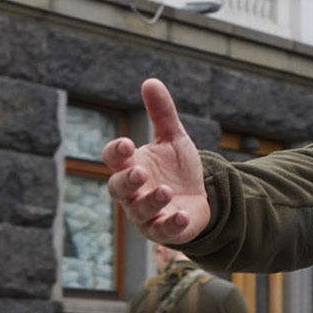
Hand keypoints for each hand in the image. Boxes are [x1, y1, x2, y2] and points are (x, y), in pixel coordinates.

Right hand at [103, 79, 212, 245]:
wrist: (199, 197)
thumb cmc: (177, 169)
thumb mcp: (173, 139)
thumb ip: (162, 114)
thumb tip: (150, 81)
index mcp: (131, 165)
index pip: (113, 159)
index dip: (116, 152)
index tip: (126, 144)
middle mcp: (133, 191)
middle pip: (118, 188)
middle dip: (127, 180)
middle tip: (140, 172)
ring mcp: (146, 213)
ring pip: (139, 211)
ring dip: (150, 201)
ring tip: (165, 190)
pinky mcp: (163, 230)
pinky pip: (163, 231)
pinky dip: (171, 224)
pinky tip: (182, 215)